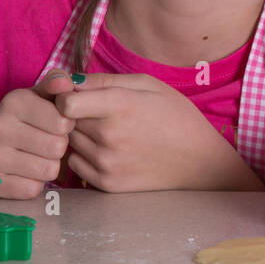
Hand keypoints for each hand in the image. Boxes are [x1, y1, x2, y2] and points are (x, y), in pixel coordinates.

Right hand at [0, 70, 75, 198]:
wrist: (0, 147)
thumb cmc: (34, 119)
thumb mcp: (46, 96)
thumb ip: (59, 84)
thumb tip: (65, 82)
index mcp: (14, 101)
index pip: (63, 121)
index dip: (68, 125)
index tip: (58, 123)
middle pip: (57, 147)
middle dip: (60, 147)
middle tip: (47, 141)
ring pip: (48, 170)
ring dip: (50, 166)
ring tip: (38, 156)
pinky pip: (33, 189)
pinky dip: (36, 183)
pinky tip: (26, 172)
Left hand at [53, 72, 263, 191]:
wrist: (200, 162)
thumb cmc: (176, 116)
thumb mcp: (148, 85)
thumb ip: (106, 80)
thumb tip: (70, 80)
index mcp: (120, 106)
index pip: (65, 101)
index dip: (66, 95)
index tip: (78, 96)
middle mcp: (109, 136)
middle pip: (64, 120)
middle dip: (74, 114)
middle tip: (97, 113)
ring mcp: (106, 163)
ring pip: (69, 142)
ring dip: (80, 135)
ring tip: (108, 132)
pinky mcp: (106, 183)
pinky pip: (75, 164)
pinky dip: (85, 156)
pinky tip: (109, 150)